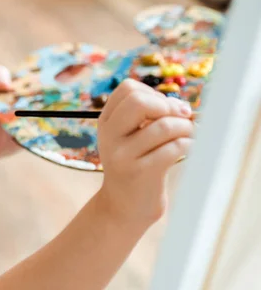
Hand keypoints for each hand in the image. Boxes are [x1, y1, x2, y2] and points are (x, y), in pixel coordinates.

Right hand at [96, 79, 194, 226]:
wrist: (123, 208)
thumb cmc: (135, 166)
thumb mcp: (128, 138)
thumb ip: (146, 118)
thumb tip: (181, 106)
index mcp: (106, 122)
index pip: (128, 89)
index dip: (153, 93)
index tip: (166, 108)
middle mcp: (110, 135)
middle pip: (139, 101)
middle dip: (168, 106)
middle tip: (181, 118)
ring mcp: (124, 155)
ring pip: (163, 126)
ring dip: (185, 127)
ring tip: (190, 134)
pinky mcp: (142, 173)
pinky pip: (173, 148)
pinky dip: (188, 144)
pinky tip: (189, 148)